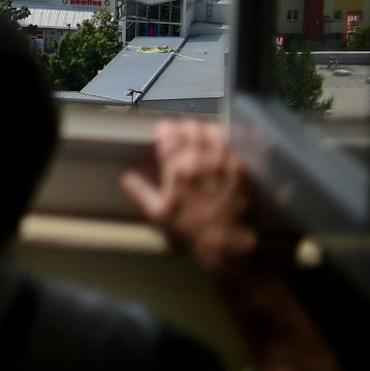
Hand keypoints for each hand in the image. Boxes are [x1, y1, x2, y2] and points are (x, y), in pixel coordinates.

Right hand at [119, 118, 273, 281]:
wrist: (228, 244)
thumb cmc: (189, 230)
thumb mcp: (157, 215)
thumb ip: (139, 192)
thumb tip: (127, 176)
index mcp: (178, 167)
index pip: (168, 132)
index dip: (162, 131)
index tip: (161, 137)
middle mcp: (202, 158)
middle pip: (190, 126)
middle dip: (181, 128)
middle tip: (178, 138)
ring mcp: (224, 161)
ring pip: (211, 129)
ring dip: (201, 130)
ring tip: (198, 140)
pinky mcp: (242, 167)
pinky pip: (230, 143)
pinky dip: (221, 140)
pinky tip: (217, 148)